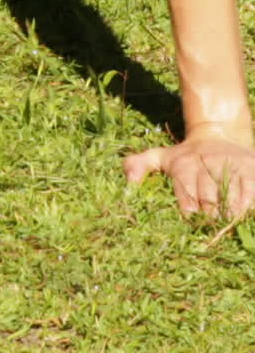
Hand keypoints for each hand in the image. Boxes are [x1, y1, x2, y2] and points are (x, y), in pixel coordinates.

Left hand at [124, 133, 254, 217]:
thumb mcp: (161, 157)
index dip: (189, 213)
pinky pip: (250, 191)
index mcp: (183, 165)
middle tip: (211, 236)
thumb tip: (128, 184)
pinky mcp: (249, 167)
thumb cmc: (186, 156)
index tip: (191, 226)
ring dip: (230, 215)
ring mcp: (229, 165)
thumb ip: (139, 165)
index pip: (185, 194)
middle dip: (210, 217)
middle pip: (209, 197)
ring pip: (231, 195)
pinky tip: (244, 217)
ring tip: (229, 229)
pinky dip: (248, 205)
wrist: (218, 133)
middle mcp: (206, 163)